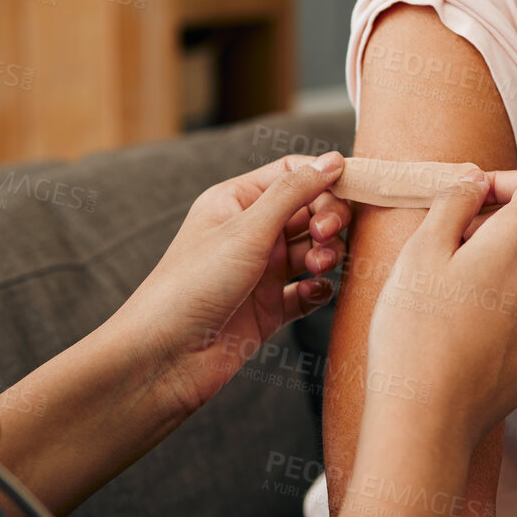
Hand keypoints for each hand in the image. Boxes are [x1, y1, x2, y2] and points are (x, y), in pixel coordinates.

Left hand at [116, 152, 351, 414]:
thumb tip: (333, 159)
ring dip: (326, 255)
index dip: (324, 179)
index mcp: (236, 202)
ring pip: (314, 251)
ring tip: (317, 267)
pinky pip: (309, 292)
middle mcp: (250, 233)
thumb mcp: (247, 229)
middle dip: (328, 220)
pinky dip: (318, 290)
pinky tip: (311, 293)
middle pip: (310, 212)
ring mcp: (261, 272)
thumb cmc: (191, 285)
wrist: (163, 357)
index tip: (353, 191)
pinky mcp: (269, 309)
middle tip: (325, 236)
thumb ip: (294, 192)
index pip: (292, 174)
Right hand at [362, 168, 516, 450]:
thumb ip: (455, 200)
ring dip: (502, 274)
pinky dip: (510, 313)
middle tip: (444, 259)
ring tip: (454, 303)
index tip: (472, 200)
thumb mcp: (421, 250)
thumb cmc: (416, 330)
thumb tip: (476, 179)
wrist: (428, 416)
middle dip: (493, 233)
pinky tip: (471, 335)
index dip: (506, 182)